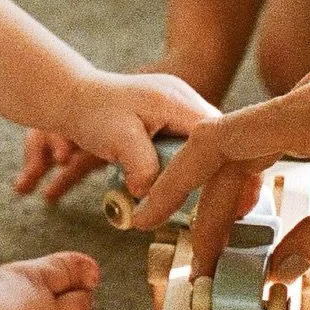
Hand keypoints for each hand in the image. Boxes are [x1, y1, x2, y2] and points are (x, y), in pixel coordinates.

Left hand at [19, 69, 217, 202]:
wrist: (74, 98)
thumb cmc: (91, 113)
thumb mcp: (116, 138)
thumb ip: (141, 165)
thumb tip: (156, 194)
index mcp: (177, 101)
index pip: (218, 136)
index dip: (228, 169)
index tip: (235, 201)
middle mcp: (185, 101)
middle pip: (219, 144)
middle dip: (222, 177)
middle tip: (231, 211)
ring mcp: (181, 110)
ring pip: (208, 149)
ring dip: (206, 176)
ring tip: (211, 208)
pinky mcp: (173, 121)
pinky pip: (192, 149)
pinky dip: (191, 171)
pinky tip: (189, 194)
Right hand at [131, 64, 309, 275]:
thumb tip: (273, 269)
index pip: (220, 142)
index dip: (179, 182)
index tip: (150, 215)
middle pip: (233, 147)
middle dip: (208, 204)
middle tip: (197, 257)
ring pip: (257, 141)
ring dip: (234, 190)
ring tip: (222, 238)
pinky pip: (282, 134)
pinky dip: (263, 171)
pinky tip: (261, 204)